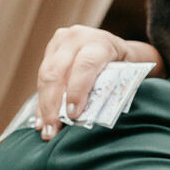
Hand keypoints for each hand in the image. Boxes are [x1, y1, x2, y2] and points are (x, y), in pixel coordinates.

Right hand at [35, 25, 163, 139]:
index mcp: (100, 43)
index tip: (73, 115)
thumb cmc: (126, 66)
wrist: (116, 46)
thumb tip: (94, 117)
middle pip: (58, 72)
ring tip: (46, 130)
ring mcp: (60, 43)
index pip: (85, 66)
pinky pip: (41, 79)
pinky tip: (40, 121)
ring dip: (44, 107)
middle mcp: (76, 38)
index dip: (77, 91)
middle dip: (53, 105)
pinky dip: (41, 102)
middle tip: (53, 131)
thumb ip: (112, 89)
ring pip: (45, 76)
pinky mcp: (49, 51)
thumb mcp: (128, 74)